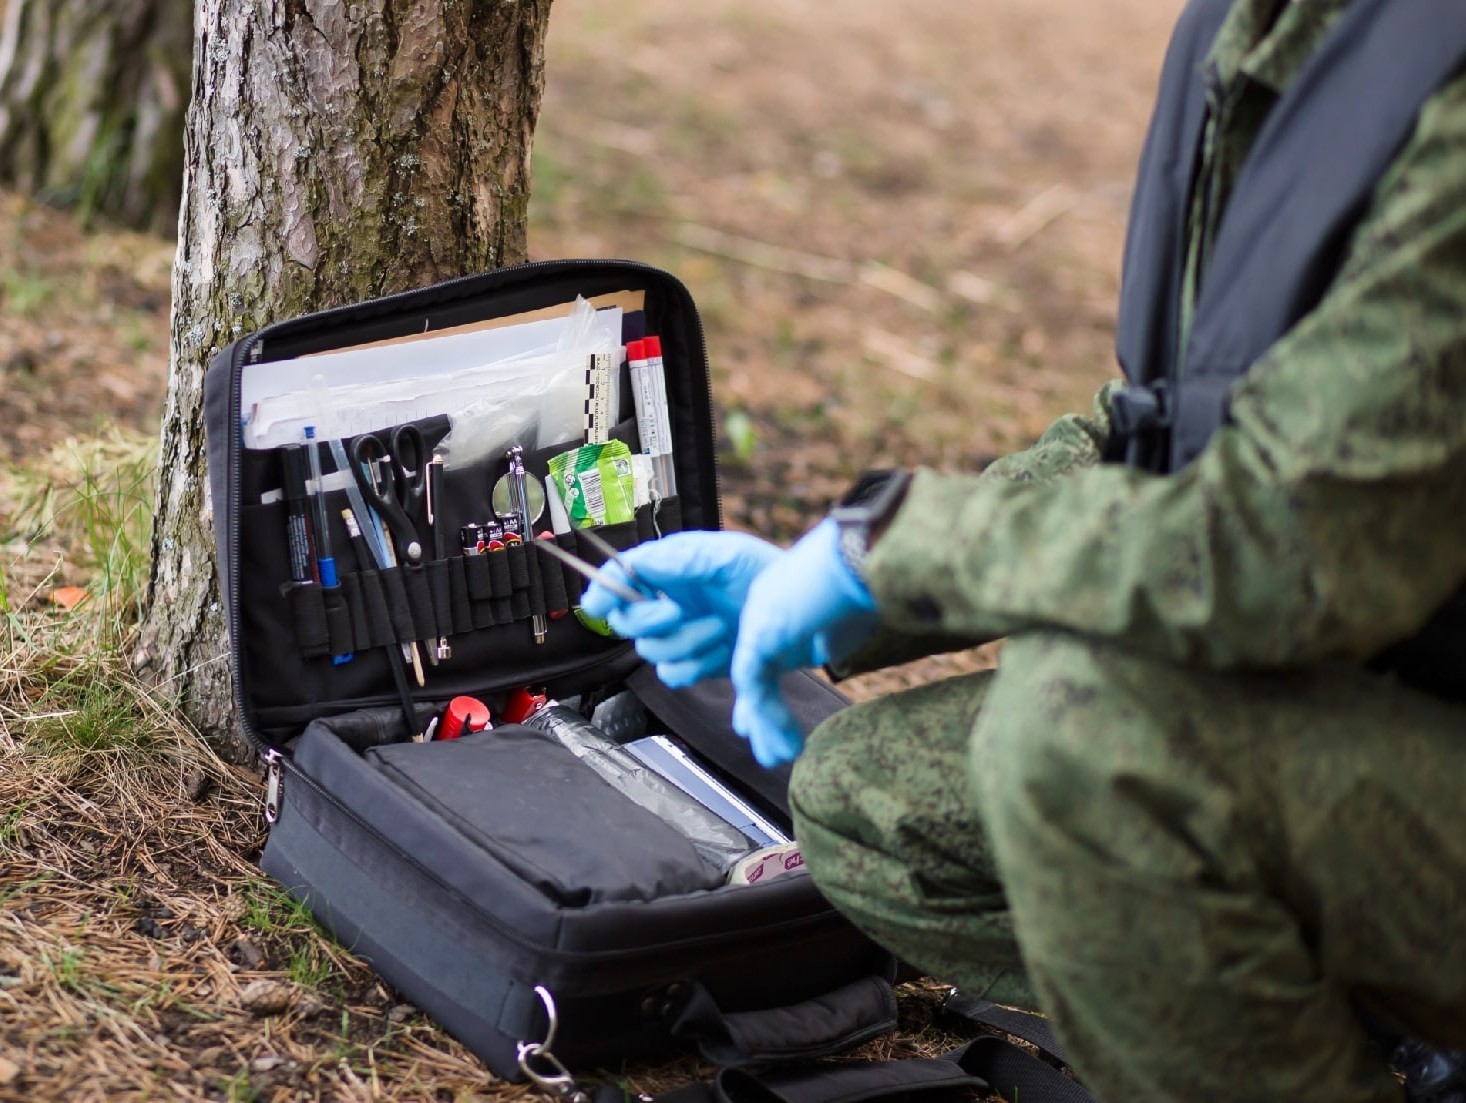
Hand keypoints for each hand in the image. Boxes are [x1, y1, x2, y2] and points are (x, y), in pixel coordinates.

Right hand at [579, 530, 781, 685]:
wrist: (806, 612)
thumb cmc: (766, 572)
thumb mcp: (724, 556)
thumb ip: (677, 561)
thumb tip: (634, 563)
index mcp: (670, 569)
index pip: (621, 579)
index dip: (602, 590)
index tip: (596, 605)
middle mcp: (670, 602)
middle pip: (628, 623)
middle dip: (650, 620)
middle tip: (677, 611)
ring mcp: (684, 635)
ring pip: (654, 653)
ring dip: (686, 644)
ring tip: (721, 629)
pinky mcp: (702, 663)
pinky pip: (677, 675)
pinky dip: (699, 666)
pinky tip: (724, 651)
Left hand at [729, 519, 877, 765]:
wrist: (863, 555)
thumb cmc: (868, 578)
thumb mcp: (849, 620)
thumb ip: (831, 640)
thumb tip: (826, 655)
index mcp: (788, 604)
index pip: (767, 653)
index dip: (765, 692)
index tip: (763, 722)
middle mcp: (767, 609)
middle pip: (752, 668)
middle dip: (758, 712)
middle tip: (765, 745)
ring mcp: (760, 618)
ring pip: (751, 681)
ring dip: (766, 723)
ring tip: (778, 755)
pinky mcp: (760, 631)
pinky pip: (753, 683)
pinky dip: (767, 716)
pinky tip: (784, 742)